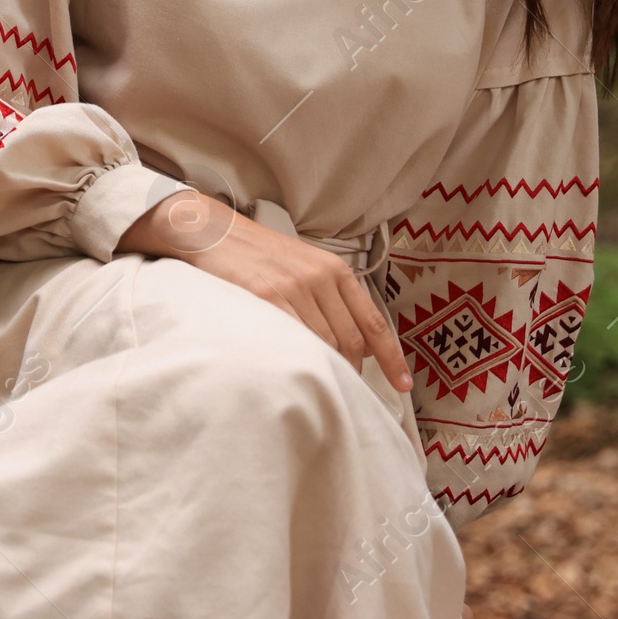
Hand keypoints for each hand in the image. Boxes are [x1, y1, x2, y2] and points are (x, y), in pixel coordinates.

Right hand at [117, 191, 411, 391]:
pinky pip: (293, 339)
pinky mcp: (266, 297)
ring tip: (314, 380)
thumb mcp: (304, 265)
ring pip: (323, 345)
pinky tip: (294, 367)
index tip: (402, 383)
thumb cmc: (259, 253)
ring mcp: (293, 288)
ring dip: (324, 368)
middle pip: (350, 341)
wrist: (214, 231)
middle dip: (350, 370)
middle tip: (341, 387)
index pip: (373, 322)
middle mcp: (319, 278)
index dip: (391, 358)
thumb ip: (331, 298)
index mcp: (335, 270)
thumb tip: (355, 345)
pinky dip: (299, 359)